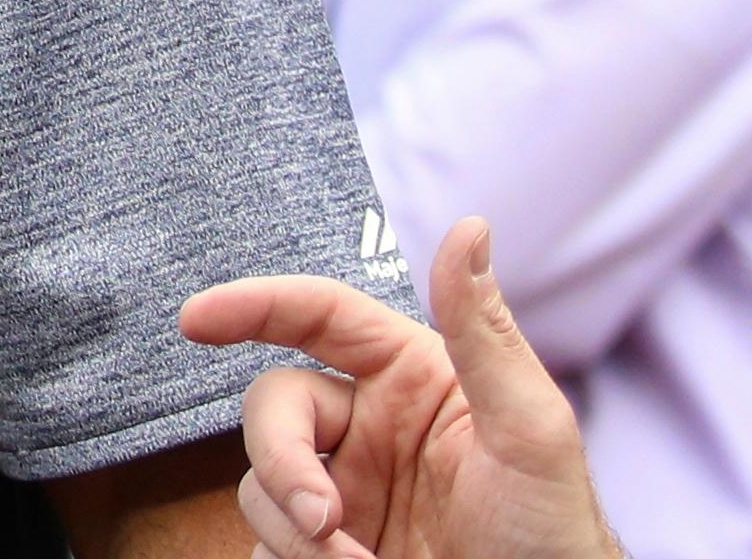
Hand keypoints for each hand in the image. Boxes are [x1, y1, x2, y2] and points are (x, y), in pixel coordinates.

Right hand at [178, 217, 620, 558]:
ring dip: (296, 531)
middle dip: (283, 462)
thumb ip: (487, 334)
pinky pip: (265, 538)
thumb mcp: (532, 435)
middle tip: (322, 522)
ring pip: (261, 481)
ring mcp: (341, 491)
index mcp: (408, 378)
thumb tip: (471, 226)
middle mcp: (365, 427)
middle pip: (272, 405)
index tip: (195, 320)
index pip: (315, 316)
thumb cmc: (557, 540)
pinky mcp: (323, 549)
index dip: (252, 305)